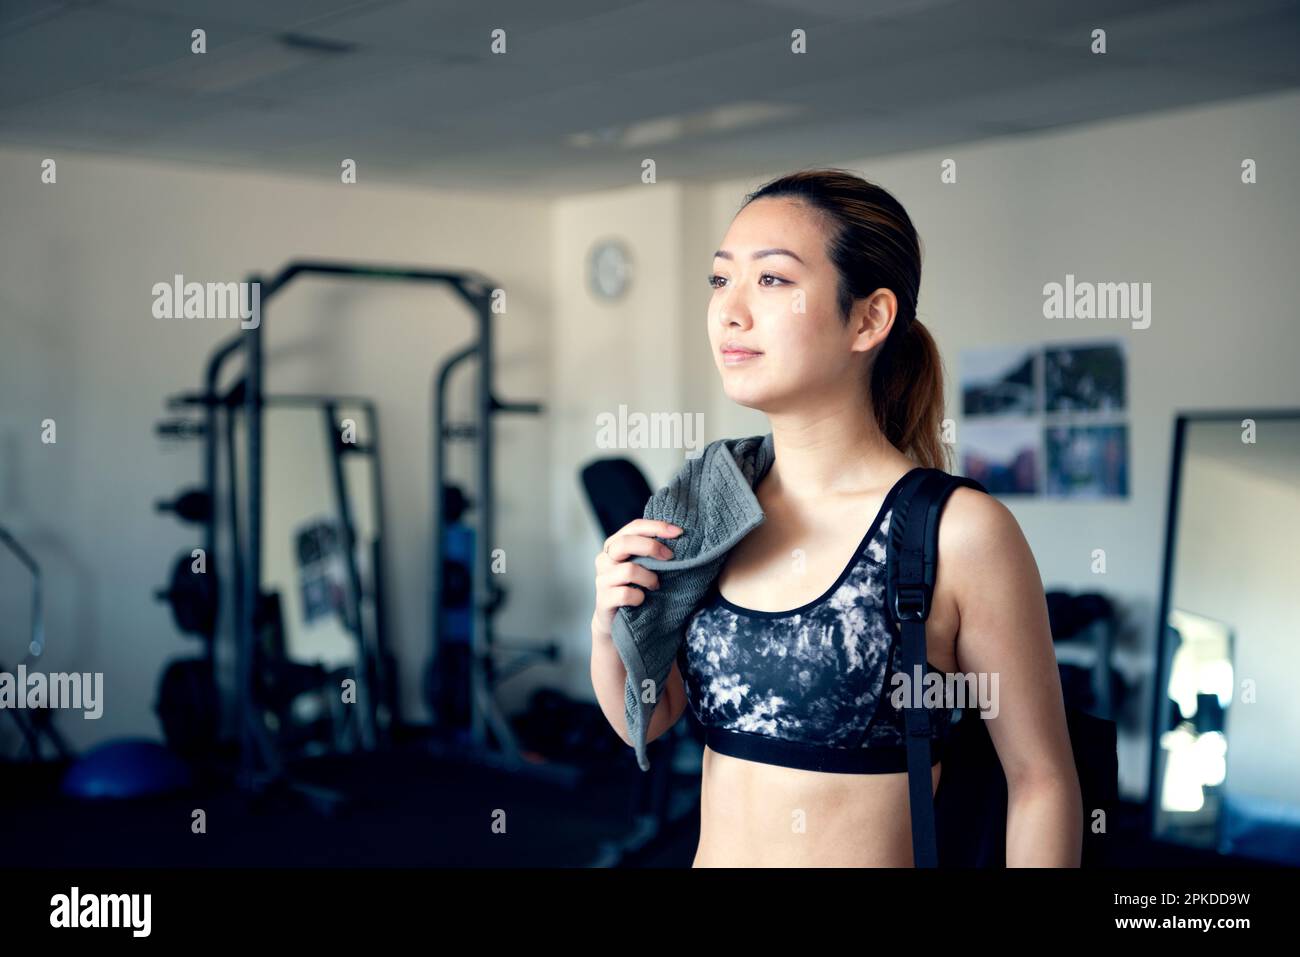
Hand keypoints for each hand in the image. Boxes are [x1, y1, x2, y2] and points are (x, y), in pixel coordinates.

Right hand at [591, 519, 682, 636]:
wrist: (615, 620)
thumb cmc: (634, 587)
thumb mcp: (642, 565)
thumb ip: (650, 551)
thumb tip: (678, 537)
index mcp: (614, 545)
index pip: (634, 527)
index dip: (657, 527)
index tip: (679, 532)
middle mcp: (604, 559)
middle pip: (625, 543)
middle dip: (651, 547)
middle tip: (670, 557)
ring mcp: (602, 579)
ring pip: (628, 570)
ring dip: (649, 578)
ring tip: (655, 586)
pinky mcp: (603, 600)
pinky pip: (626, 594)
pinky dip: (639, 597)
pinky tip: (642, 600)